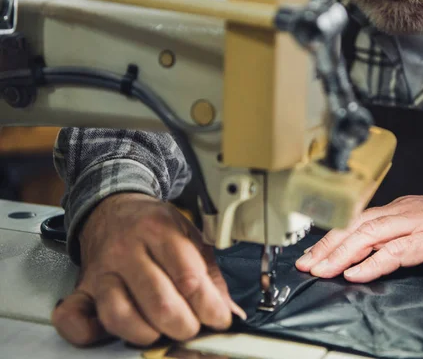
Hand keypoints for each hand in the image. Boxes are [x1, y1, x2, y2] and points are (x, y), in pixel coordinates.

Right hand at [52, 193, 244, 345]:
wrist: (113, 208)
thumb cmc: (154, 225)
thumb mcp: (191, 237)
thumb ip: (211, 273)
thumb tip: (229, 310)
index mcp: (159, 231)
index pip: (189, 279)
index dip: (210, 307)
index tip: (219, 318)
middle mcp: (127, 251)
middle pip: (159, 302)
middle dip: (185, 326)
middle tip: (193, 326)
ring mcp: (102, 271)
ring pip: (120, 315)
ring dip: (148, 334)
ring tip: (162, 331)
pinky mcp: (82, 288)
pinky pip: (74, 317)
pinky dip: (89, 333)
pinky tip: (109, 333)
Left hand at [296, 196, 422, 282]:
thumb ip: (396, 237)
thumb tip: (367, 255)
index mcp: (401, 208)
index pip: (357, 220)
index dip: (332, 237)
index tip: (313, 253)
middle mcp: (404, 210)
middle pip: (356, 225)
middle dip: (328, 245)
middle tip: (306, 263)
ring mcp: (417, 223)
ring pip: (369, 235)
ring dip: (341, 254)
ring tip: (321, 269)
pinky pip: (395, 251)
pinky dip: (372, 263)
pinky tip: (354, 273)